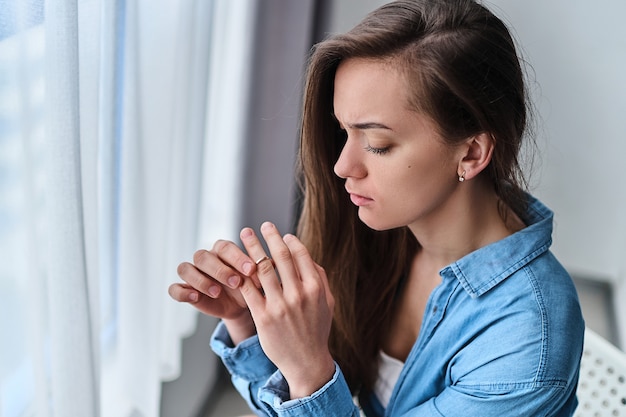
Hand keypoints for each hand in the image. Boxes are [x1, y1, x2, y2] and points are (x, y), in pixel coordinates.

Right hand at [168, 239, 257, 343]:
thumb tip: (271, 262)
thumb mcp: (257, 279)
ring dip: (200, 280)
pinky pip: (174, 288)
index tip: (252, 269)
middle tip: (236, 282)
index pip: (224, 247)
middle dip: (220, 269)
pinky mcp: (184, 290)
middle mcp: (205, 258)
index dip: (236, 257)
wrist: (241, 307)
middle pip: (203, 256)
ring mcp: (192, 273)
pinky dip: (182, 292)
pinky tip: (195, 297)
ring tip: (217, 292)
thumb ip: (261, 269)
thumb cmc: (250, 287)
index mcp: (223, 250)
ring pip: (185, 268)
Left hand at [238, 222, 335, 398]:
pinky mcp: (263, 317)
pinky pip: (249, 289)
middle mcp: (298, 294)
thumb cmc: (317, 331)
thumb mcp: (328, 304)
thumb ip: (321, 279)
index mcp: (315, 288)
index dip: (291, 241)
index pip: (301, 255)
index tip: (283, 234)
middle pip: (280, 257)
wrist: (306, 362)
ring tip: (245, 235)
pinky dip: (242, 274)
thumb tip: (309, 257)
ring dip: (252, 248)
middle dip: (271, 237)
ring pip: (262, 269)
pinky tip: (236, 264)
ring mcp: (279, 306)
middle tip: (264, 225)